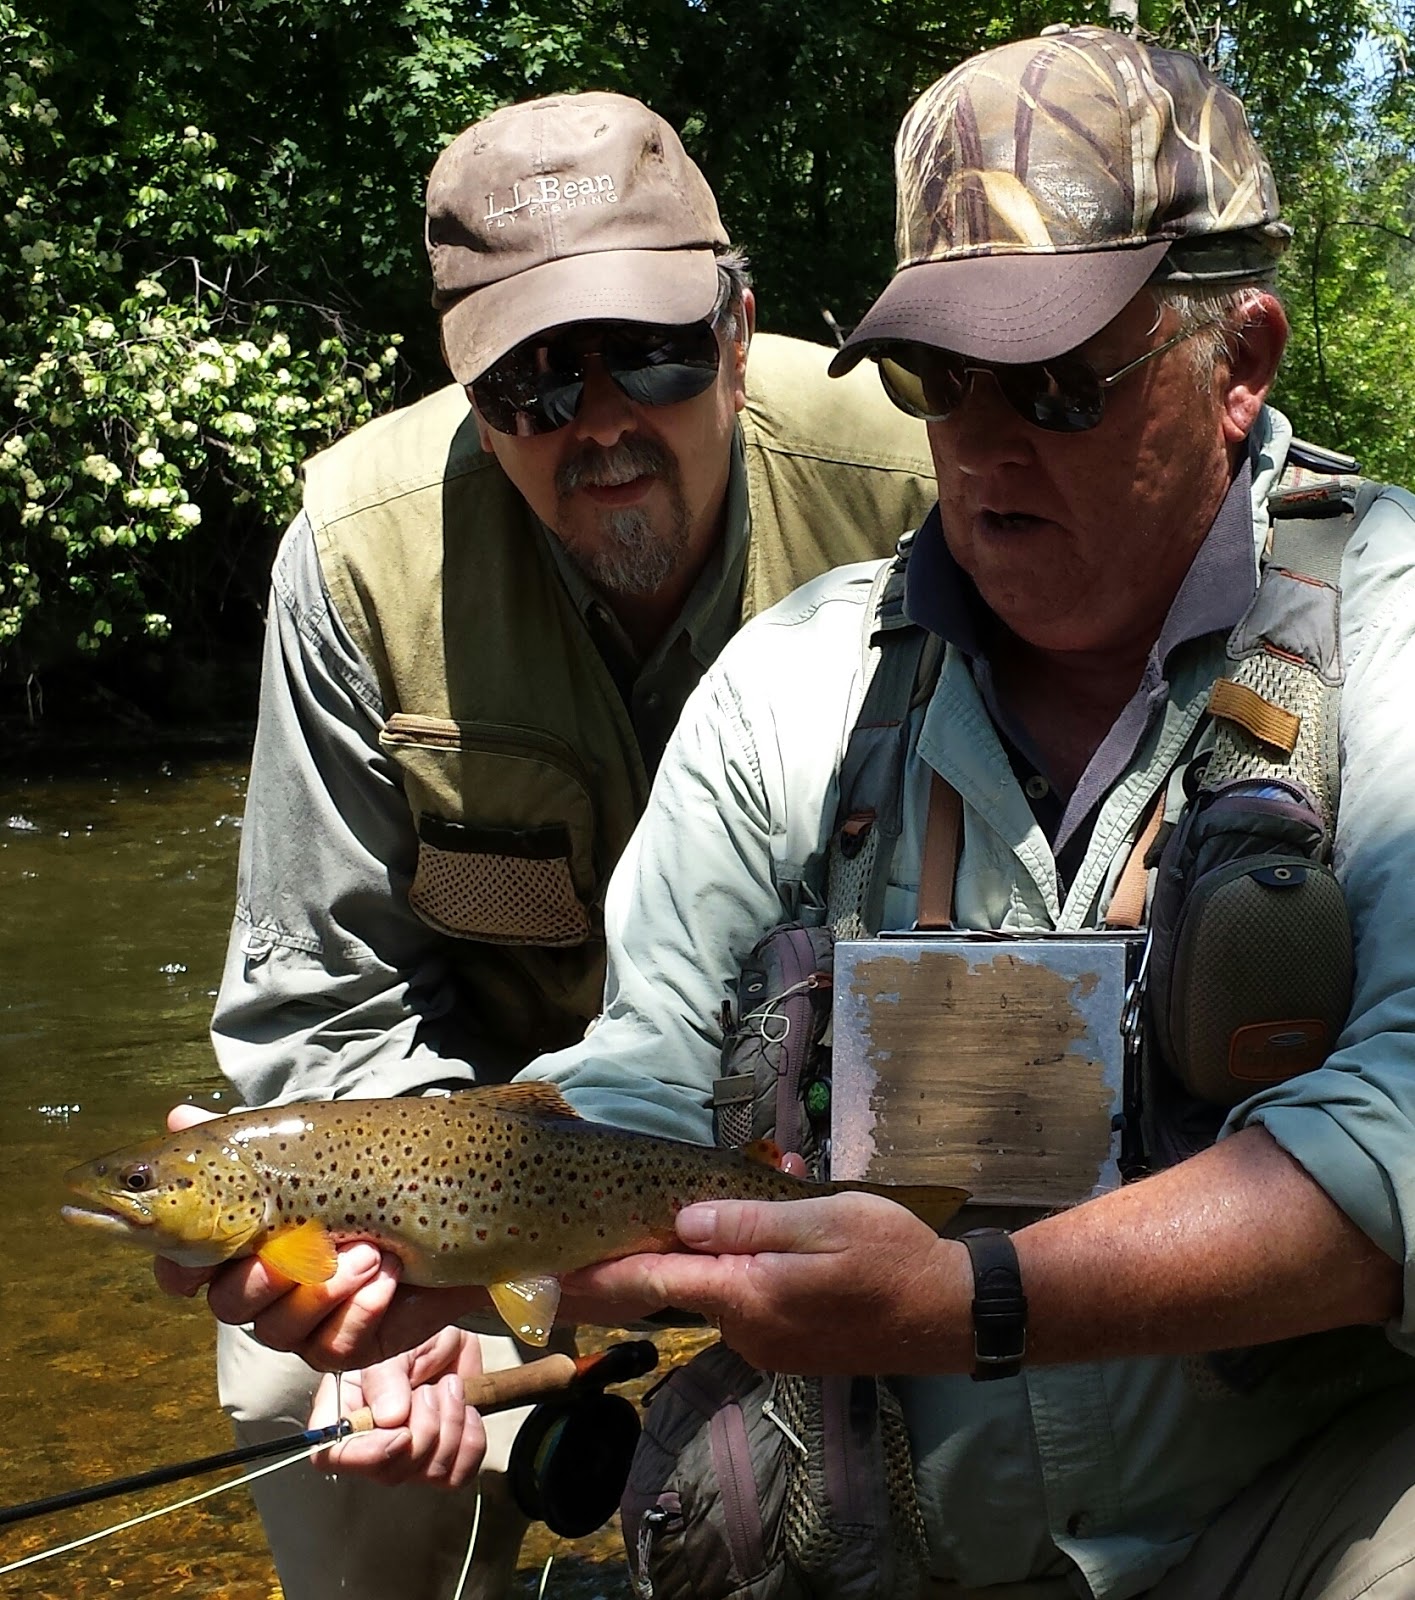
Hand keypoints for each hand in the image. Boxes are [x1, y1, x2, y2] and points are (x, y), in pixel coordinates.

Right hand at [152, 1103, 492, 1370]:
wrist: (465, 1201)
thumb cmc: (381, 1174)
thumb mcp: (316, 1149)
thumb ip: (245, 1140)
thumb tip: (178, 1112)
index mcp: (247, 1239)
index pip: (185, 1268)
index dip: (180, 1268)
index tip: (194, 1262)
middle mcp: (269, 1286)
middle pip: (228, 1304)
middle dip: (262, 1276)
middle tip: (310, 1243)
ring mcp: (308, 1319)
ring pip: (279, 1329)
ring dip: (324, 1289)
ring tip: (371, 1251)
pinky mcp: (353, 1341)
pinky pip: (335, 1347)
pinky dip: (360, 1310)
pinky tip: (388, 1275)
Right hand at [307, 1327, 487, 1487]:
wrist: (452, 1335)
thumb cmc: (413, 1331)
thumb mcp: (394, 1344)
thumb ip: (386, 1378)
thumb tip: (389, 1418)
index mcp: (345, 1409)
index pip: (334, 1455)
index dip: (367, 1454)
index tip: (402, 1433)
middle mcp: (372, 1439)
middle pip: (390, 1471)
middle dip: (424, 1428)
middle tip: (430, 1389)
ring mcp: (408, 1452)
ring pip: (428, 1473)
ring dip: (450, 1426)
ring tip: (449, 1389)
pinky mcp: (442, 1457)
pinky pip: (458, 1474)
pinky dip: (470, 1442)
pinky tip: (467, 1410)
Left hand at [563, 1191, 971, 1374]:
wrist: (950, 1315)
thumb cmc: (891, 1257)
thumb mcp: (822, 1221)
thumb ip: (748, 1222)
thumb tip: (683, 1218)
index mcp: (748, 1295)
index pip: (654, 1281)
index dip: (600, 1273)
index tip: (552, 1270)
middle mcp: (747, 1330)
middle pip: (680, 1285)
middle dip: (656, 1247)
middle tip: (615, 1215)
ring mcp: (767, 1345)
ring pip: (719, 1287)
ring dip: (718, 1247)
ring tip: (753, 1193)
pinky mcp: (788, 1347)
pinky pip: (749, 1298)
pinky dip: (747, 1265)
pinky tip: (780, 1228)